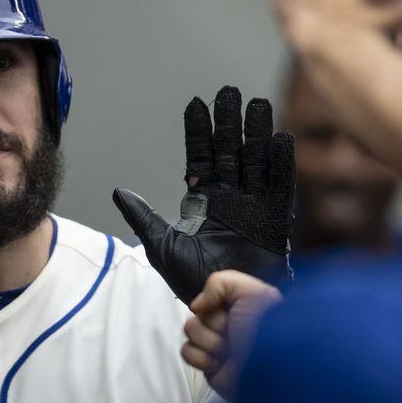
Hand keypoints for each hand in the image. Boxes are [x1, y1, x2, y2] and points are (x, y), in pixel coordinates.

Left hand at [114, 86, 293, 304]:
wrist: (225, 311)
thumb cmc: (195, 283)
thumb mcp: (161, 247)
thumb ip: (144, 218)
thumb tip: (119, 192)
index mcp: (205, 200)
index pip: (202, 157)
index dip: (199, 131)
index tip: (196, 104)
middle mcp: (232, 198)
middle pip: (233, 151)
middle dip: (230, 122)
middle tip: (229, 92)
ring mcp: (255, 207)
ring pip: (258, 161)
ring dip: (258, 133)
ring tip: (256, 103)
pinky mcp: (276, 222)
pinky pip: (281, 188)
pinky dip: (282, 164)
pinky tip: (281, 139)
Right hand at [180, 270, 281, 396]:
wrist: (269, 370)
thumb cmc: (265, 330)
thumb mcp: (249, 292)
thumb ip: (219, 283)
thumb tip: (197, 305)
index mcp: (239, 304)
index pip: (211, 293)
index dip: (217, 300)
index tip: (231, 307)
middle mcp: (227, 322)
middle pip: (199, 312)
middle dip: (215, 323)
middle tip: (233, 332)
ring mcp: (216, 344)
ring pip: (191, 331)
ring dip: (210, 341)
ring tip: (229, 350)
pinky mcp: (207, 363)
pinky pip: (187, 352)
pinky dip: (201, 357)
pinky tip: (218, 362)